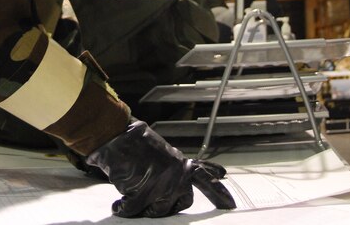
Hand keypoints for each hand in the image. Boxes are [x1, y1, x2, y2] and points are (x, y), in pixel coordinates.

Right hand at [85, 120, 236, 217]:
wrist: (119, 138)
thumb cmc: (138, 143)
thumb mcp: (166, 152)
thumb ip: (179, 165)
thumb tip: (191, 173)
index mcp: (182, 165)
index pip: (206, 180)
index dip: (219, 193)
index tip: (230, 204)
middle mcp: (176, 177)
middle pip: (183, 202)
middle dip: (171, 205)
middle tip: (155, 202)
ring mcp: (161, 187)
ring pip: (158, 211)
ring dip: (145, 207)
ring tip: (133, 198)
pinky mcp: (142, 195)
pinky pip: (133, 211)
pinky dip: (123, 208)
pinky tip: (119, 204)